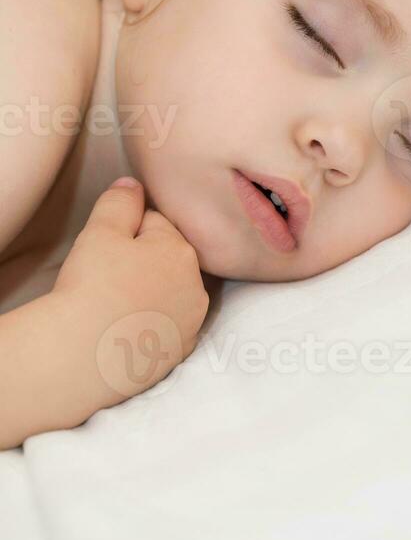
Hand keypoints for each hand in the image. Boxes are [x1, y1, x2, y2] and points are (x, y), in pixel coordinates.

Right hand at [51, 177, 209, 402]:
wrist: (84, 354)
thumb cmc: (92, 287)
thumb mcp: (101, 230)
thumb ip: (120, 201)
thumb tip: (133, 185)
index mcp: (181, 249)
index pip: (154, 223)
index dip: (124, 232)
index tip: (105, 251)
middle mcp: (196, 285)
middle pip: (166, 259)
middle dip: (142, 262)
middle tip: (107, 277)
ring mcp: (190, 321)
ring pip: (169, 293)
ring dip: (149, 293)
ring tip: (115, 304)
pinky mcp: (179, 351)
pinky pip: (165, 326)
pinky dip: (150, 324)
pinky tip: (125, 328)